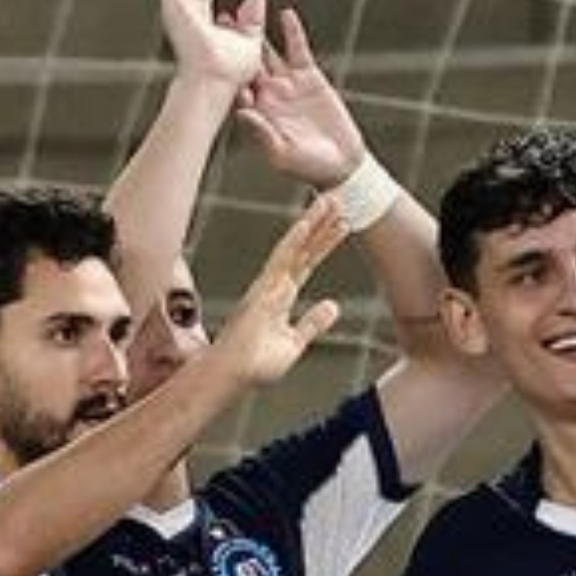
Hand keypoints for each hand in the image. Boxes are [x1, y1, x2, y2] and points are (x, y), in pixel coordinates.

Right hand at [206, 192, 352, 391]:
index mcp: (281, 296)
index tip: (342, 223)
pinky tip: (306, 224)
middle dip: (321, 225)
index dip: (324, 242)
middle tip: (340, 199)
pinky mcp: (262, 291)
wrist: (233, 376)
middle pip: (303, 249)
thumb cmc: (256, 365)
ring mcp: (268, 285)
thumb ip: (312, 323)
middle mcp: (274, 285)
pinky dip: (293, 242)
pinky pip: (280, 262)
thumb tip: (333, 306)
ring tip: (330, 201)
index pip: (307, 262)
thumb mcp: (294, 343)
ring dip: (312, 223)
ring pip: (294, 247)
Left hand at [231, 7, 364, 186]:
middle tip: (220, 18)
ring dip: (259, 32)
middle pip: (246, 62)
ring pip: (269, 51)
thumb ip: (262, 133)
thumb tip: (242, 113)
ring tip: (249, 6)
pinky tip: (285, 14)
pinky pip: (298, 49)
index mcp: (255, 112)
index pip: (235, 85)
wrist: (340, 163)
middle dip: (234, 42)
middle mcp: (267, 94)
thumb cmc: (307, 166)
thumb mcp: (282, 154)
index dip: (223, 68)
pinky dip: (292, 32)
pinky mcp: (309, 76)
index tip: (210, 51)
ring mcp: (287, 83)